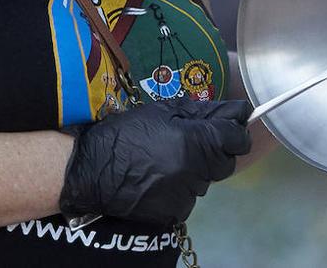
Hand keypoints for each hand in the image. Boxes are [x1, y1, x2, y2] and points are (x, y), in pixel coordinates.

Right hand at [59, 98, 251, 226]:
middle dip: (215, 150)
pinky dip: (179, 188)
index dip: (236, 130)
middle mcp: (195, 172)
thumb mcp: (160, 112)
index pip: (237, 138)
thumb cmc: (123, 135)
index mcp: (194, 142)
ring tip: (165, 160)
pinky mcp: (175, 213)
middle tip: (190, 141)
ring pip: (206, 180)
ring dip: (195, 169)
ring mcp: (186, 196)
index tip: (230, 125)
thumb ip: (200, 112)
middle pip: (225, 162)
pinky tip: (157, 178)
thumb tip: (233, 112)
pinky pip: (188, 198)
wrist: (89, 171)